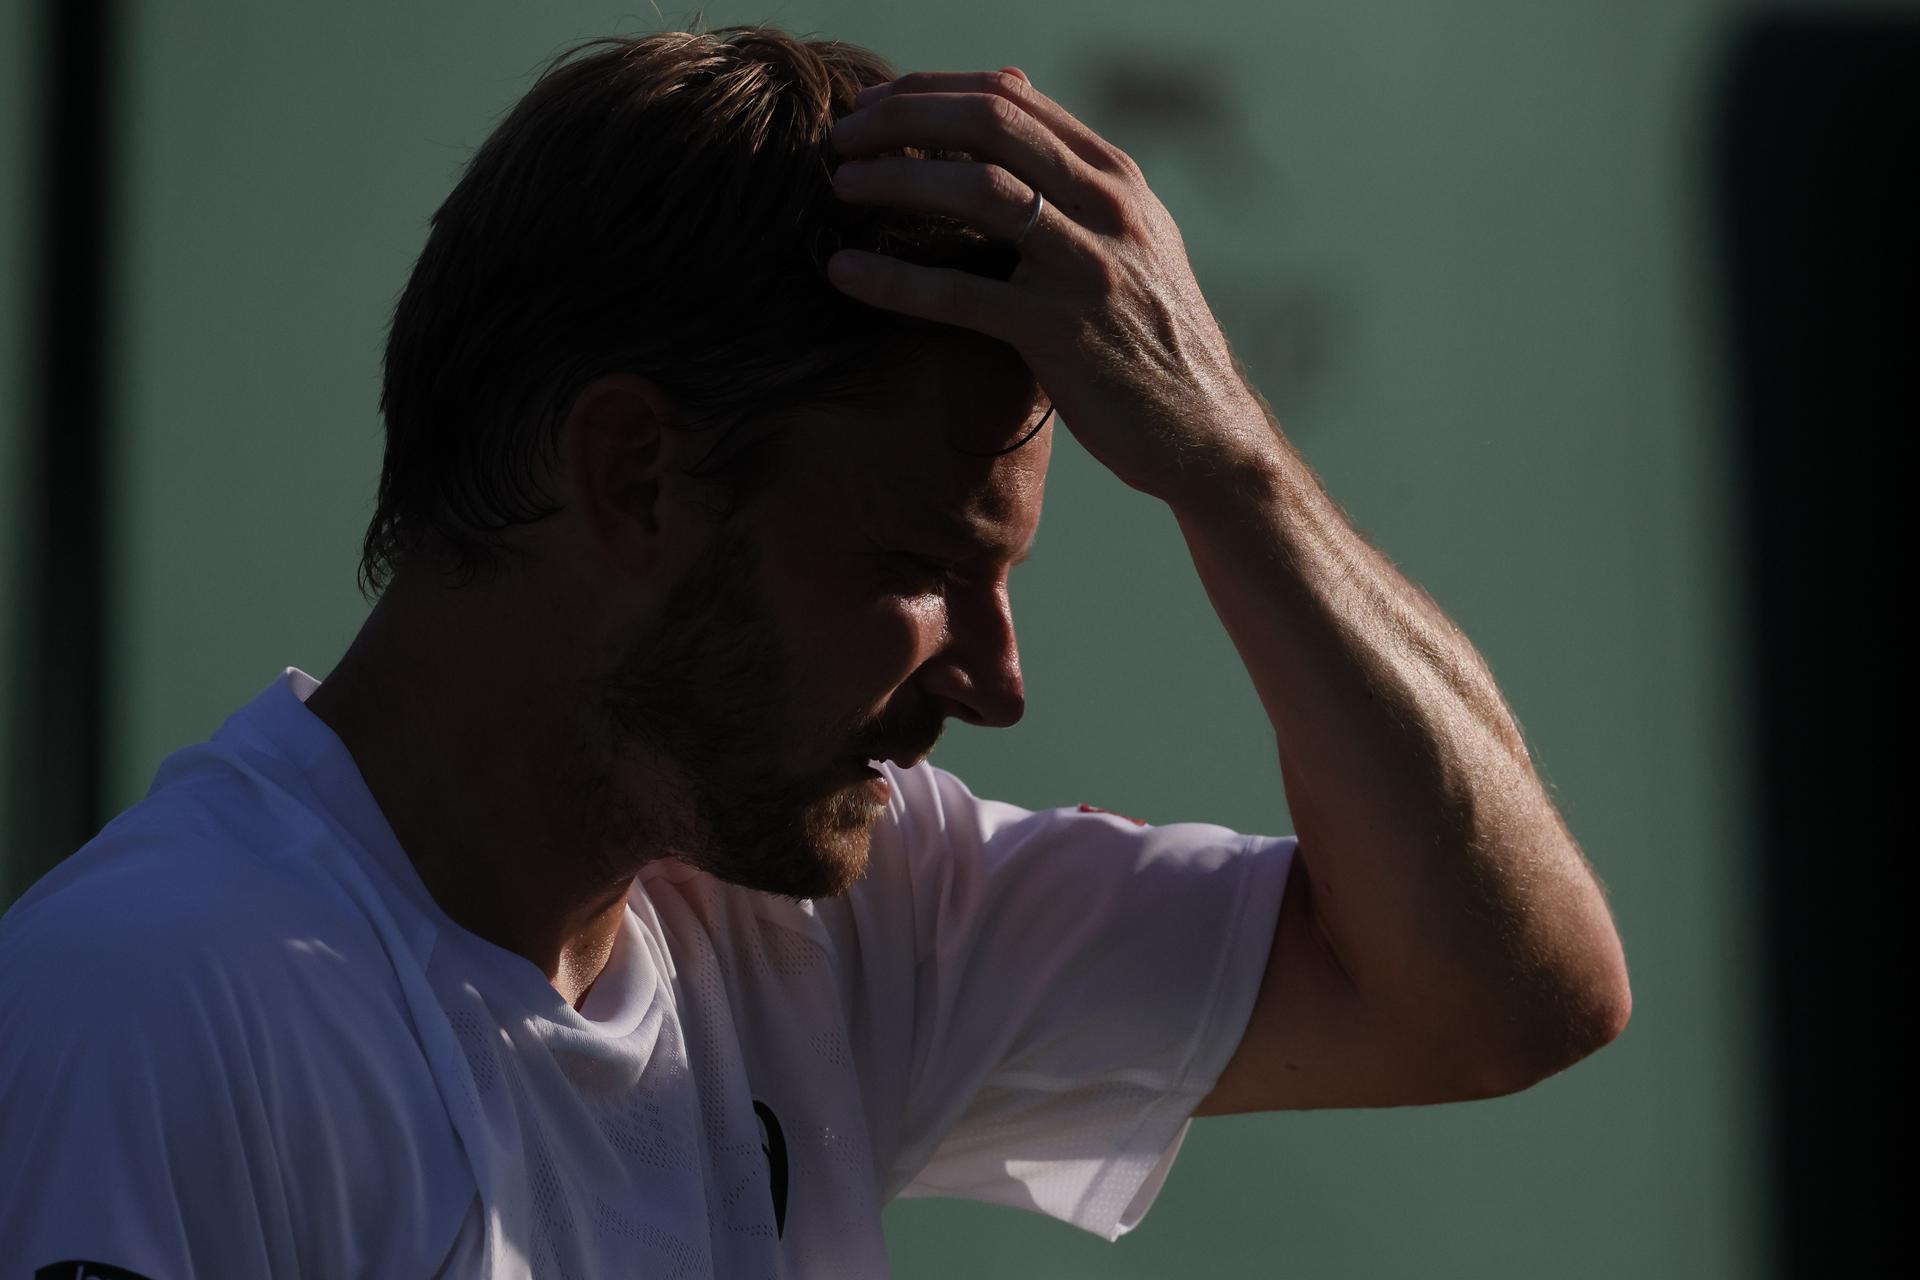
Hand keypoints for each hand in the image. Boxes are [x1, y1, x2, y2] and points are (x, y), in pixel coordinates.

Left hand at [827, 68, 1277, 502]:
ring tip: (838, 187)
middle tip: (839, 137)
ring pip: (980, 191)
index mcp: (1116, 176)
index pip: (1010, 98)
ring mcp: (1090, 269)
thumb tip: (1010, 90)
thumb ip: (1068, 172)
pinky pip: (964, 296)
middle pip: (992, 123)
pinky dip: (896, 280)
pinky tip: (844, 274)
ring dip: (896, 180)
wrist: (1205, 430)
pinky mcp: (1064, 336)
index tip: (871, 108)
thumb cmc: (1149, 335)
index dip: (929, 91)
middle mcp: (1110, 208)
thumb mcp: (1127, 237)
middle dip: (903, 118)